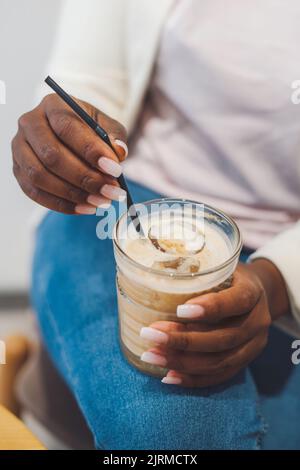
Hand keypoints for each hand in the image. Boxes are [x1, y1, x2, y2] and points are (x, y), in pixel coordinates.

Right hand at [12, 94, 127, 213]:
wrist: (71, 136)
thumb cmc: (89, 129)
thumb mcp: (106, 126)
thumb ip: (114, 136)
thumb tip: (119, 152)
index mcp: (52, 105)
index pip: (68, 128)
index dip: (91, 151)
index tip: (115, 170)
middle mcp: (30, 124)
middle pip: (52, 155)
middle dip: (85, 178)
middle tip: (111, 191)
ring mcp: (20, 148)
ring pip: (40, 176)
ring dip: (73, 194)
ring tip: (102, 201)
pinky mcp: (18, 170)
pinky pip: (35, 193)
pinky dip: (62, 204)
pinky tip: (86, 208)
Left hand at [140, 260, 289, 387]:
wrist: (258, 293)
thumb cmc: (228, 276)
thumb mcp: (219, 267)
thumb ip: (197, 275)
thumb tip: (151, 281)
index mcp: (253, 293)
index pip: (235, 302)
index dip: (210, 308)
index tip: (179, 310)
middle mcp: (258, 321)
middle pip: (223, 338)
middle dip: (183, 340)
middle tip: (150, 335)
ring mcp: (254, 346)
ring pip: (220, 361)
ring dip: (182, 361)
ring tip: (151, 355)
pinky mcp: (245, 362)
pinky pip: (220, 376)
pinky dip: (193, 379)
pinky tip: (168, 375)